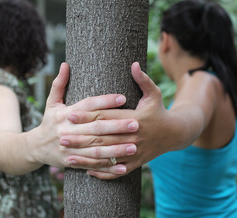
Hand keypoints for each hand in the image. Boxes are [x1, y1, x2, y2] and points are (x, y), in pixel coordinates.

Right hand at [34, 63, 138, 175]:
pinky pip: (92, 165)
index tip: (123, 98)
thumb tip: (65, 64)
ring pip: (96, 149)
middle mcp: (68, 131)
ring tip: (134, 146)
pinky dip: (108, 168)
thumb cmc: (48, 122)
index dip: (105, 101)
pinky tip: (123, 166)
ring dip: (116, 149)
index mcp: (65, 114)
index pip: (88, 106)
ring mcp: (70, 148)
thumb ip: (59, 84)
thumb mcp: (51, 103)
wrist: (34, 148)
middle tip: (136, 123)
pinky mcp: (72, 162)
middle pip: (96, 129)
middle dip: (117, 126)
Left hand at [61, 62, 169, 178]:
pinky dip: (103, 172)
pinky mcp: (136, 163)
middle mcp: (133, 136)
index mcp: (135, 118)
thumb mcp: (154, 94)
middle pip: (102, 138)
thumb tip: (134, 64)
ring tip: (68, 155)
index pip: (106, 116)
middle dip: (81, 138)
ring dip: (87, 157)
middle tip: (62, 137)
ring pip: (107, 156)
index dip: (87, 115)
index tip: (70, 114)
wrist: (174, 134)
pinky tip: (88, 171)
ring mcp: (134, 151)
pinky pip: (117, 170)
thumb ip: (143, 79)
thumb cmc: (160, 111)